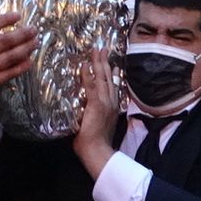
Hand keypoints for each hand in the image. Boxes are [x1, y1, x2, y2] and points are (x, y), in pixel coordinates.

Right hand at [0, 12, 36, 116]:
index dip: (5, 19)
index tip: (18, 15)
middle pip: (4, 41)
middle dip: (22, 34)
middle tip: (34, 29)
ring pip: (10, 57)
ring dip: (26, 48)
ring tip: (36, 42)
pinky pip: (10, 73)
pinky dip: (22, 66)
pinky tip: (30, 60)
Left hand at [72, 48, 119, 178]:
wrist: (97, 151)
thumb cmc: (95, 143)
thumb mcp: (98, 125)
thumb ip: (94, 116)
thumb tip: (86, 112)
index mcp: (113, 107)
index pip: (114, 86)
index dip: (113, 74)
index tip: (114, 64)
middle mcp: (111, 102)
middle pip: (109, 78)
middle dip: (106, 63)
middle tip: (103, 50)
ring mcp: (104, 102)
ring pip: (102, 78)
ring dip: (99, 63)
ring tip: (96, 51)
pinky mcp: (96, 104)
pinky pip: (91, 85)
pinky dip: (89, 74)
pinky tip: (86, 64)